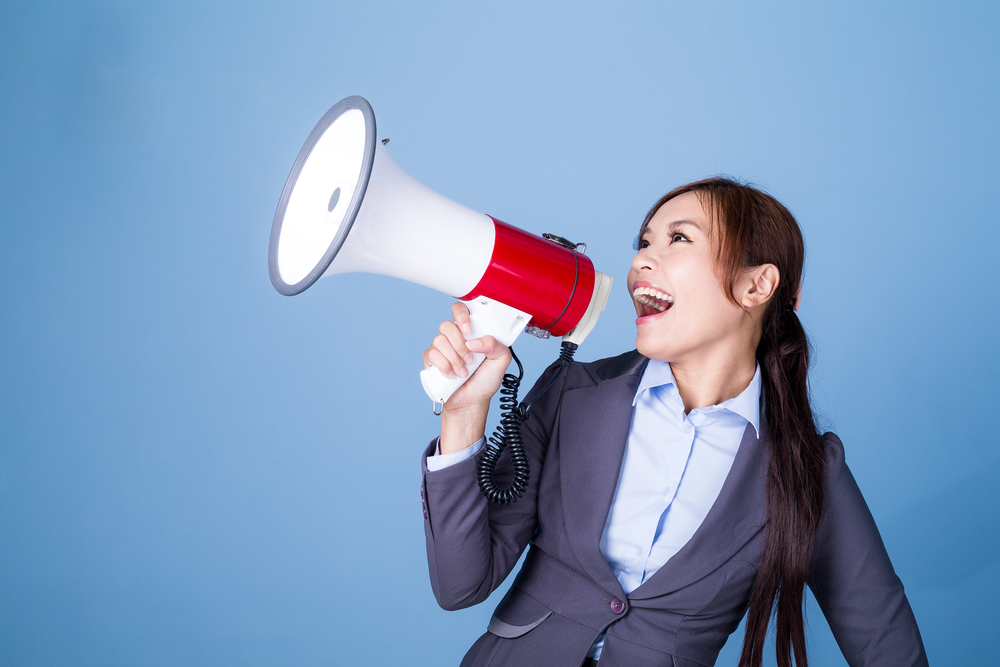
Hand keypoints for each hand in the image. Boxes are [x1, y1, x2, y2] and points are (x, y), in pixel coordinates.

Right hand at [422, 302, 511, 452]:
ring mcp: (442, 349)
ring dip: (453, 358)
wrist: (472, 402)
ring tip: (463, 371)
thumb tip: (475, 341)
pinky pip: (431, 354)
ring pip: (439, 340)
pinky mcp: (432, 361)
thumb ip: (496, 345)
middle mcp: (455, 338)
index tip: (468, 330)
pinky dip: (444, 366)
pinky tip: (452, 374)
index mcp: (471, 332)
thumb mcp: (501, 361)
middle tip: (469, 358)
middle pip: (446, 325)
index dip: (461, 315)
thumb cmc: (485, 381)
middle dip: (459, 344)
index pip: (461, 310)